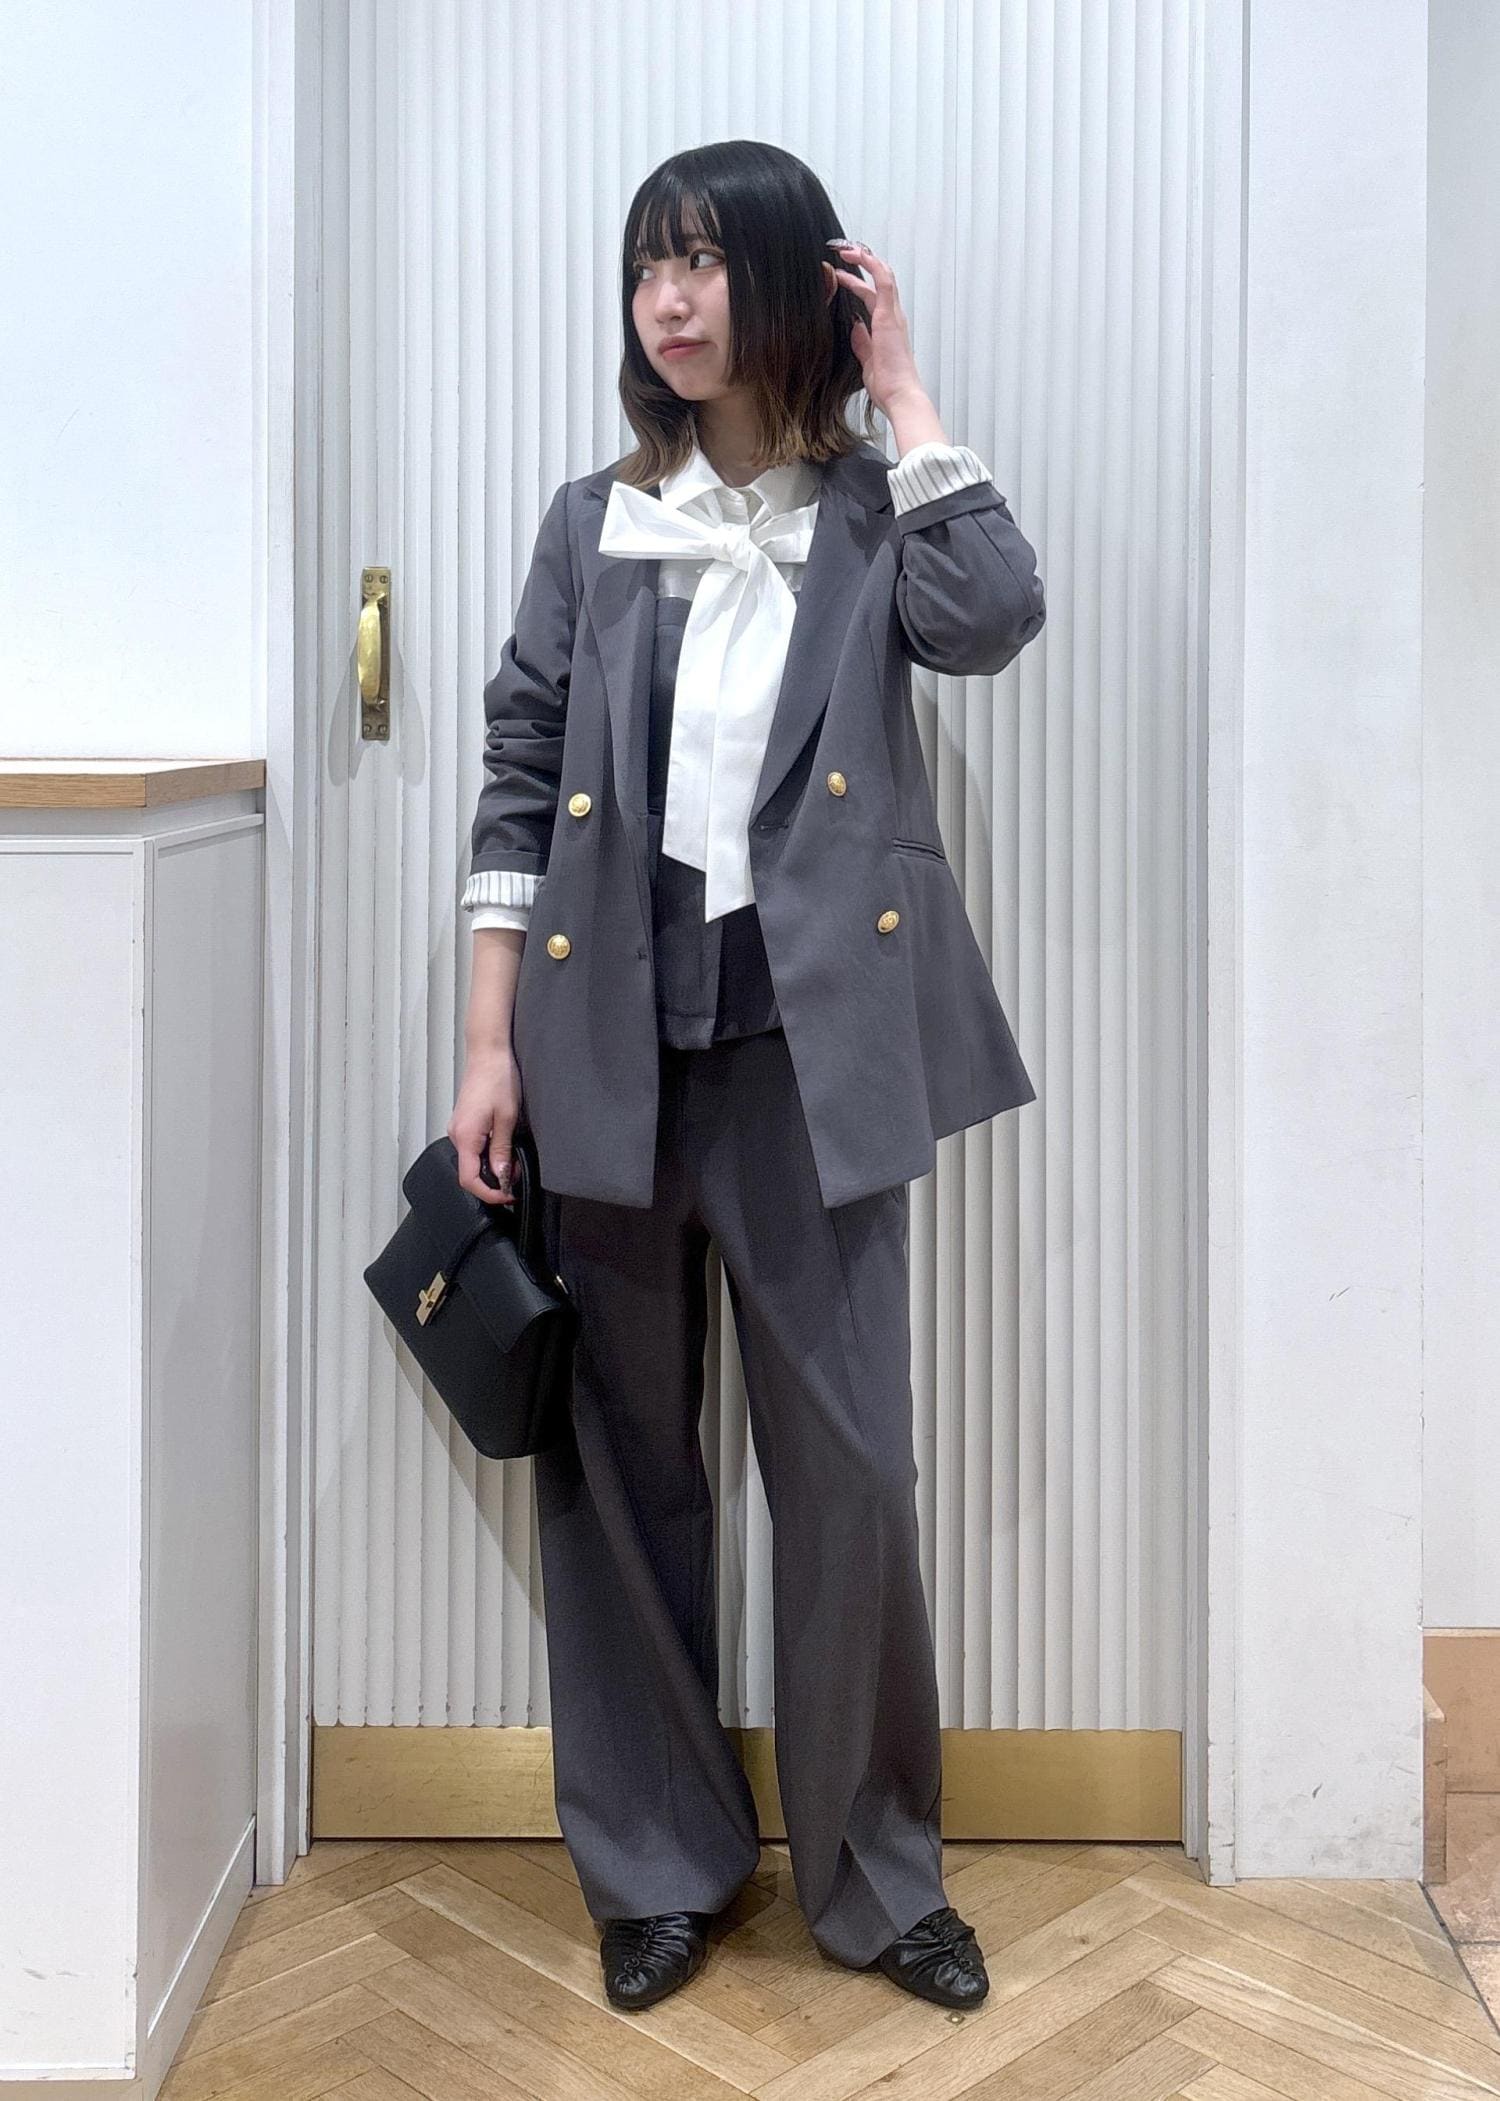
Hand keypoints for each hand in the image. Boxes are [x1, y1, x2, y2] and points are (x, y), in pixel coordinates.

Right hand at [449, 1046, 521, 1206]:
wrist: (488, 1053)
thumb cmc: (498, 1077)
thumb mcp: (507, 1118)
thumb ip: (502, 1150)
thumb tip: (501, 1176)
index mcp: (465, 1136)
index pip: (469, 1180)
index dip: (489, 1193)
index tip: (508, 1195)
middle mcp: (457, 1134)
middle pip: (470, 1173)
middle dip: (495, 1179)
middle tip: (517, 1172)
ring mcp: (459, 1128)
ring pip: (473, 1160)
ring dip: (493, 1166)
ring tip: (513, 1157)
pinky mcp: (464, 1123)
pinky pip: (473, 1148)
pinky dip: (488, 1153)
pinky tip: (504, 1144)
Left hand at [823, 239, 926, 418]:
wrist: (899, 396)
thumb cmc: (888, 385)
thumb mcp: (867, 361)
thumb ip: (861, 343)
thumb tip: (854, 327)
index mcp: (887, 327)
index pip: (872, 296)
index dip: (856, 282)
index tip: (838, 276)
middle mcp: (893, 317)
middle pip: (879, 279)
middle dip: (861, 263)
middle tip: (841, 253)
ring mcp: (892, 314)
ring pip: (883, 274)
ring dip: (864, 258)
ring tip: (845, 248)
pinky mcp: (889, 315)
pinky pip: (883, 280)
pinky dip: (870, 264)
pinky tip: (855, 255)